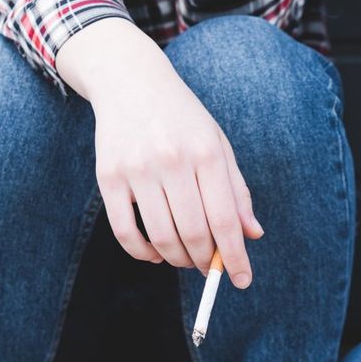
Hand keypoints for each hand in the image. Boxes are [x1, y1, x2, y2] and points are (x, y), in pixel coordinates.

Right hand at [56, 19, 262, 287]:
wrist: (130, 80)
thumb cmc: (184, 120)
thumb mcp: (219, 146)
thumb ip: (237, 192)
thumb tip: (252, 235)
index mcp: (207, 153)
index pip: (226, 219)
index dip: (235, 257)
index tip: (242, 280)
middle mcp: (172, 160)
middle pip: (194, 233)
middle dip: (205, 260)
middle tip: (208, 266)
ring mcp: (137, 168)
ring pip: (161, 236)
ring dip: (177, 259)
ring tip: (185, 258)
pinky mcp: (108, 176)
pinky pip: (125, 230)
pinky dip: (142, 252)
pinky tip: (155, 254)